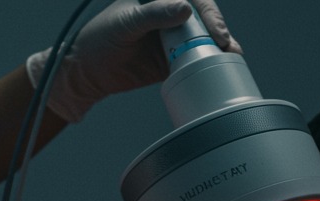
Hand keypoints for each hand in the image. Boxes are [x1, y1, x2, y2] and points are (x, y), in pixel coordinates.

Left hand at [29, 0, 241, 122]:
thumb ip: (154, 14)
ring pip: (204, 38)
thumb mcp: (126, 23)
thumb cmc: (100, 39)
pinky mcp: (174, 60)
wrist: (88, 71)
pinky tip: (221, 67)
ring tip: (231, 57)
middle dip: (218, 29)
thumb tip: (185, 9)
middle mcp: (169, 14)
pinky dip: (210, 63)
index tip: (214, 31)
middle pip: (203, 17)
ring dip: (220, 47)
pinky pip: (197, 59)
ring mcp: (174, 37)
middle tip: (225, 46)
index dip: (207, 12)